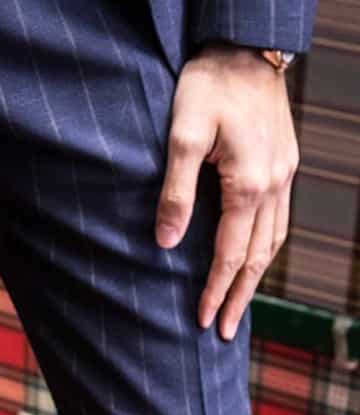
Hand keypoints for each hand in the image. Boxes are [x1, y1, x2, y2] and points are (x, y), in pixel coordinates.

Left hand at [155, 44, 298, 340]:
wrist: (243, 46)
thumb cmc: (207, 86)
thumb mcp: (180, 136)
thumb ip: (175, 193)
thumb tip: (166, 244)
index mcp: (249, 184)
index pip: (230, 254)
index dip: (215, 291)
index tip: (201, 322)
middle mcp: (275, 184)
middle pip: (258, 257)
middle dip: (238, 297)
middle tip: (223, 333)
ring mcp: (284, 174)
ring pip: (274, 240)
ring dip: (255, 278)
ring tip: (237, 307)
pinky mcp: (284, 163)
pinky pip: (279, 219)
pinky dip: (266, 248)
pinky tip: (253, 261)